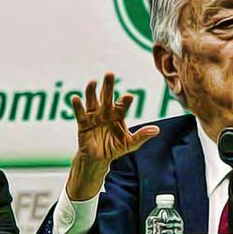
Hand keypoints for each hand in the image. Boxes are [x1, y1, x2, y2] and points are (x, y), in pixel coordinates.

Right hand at [66, 73, 158, 199]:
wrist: (99, 159)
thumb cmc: (115, 148)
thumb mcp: (130, 143)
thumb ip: (142, 136)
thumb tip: (157, 130)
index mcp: (118, 114)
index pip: (123, 105)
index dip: (125, 100)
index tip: (129, 96)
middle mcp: (106, 112)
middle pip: (107, 97)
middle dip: (108, 86)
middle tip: (110, 74)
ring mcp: (94, 117)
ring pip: (92, 102)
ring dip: (91, 92)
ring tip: (92, 82)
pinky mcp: (83, 124)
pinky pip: (80, 114)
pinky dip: (77, 106)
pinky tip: (75, 98)